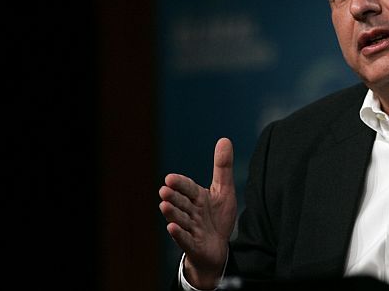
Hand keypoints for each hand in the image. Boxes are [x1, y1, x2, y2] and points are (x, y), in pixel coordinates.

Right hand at [159, 137, 237, 288]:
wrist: (219, 248)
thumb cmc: (218, 217)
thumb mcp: (224, 190)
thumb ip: (222, 167)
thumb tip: (224, 139)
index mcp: (197, 198)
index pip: (188, 188)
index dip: (180, 184)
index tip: (170, 178)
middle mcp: (191, 212)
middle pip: (182, 203)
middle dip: (174, 197)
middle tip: (164, 190)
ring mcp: (191, 229)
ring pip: (181, 220)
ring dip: (173, 213)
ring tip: (164, 205)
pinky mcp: (194, 245)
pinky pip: (185, 239)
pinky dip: (179, 235)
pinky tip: (171, 228)